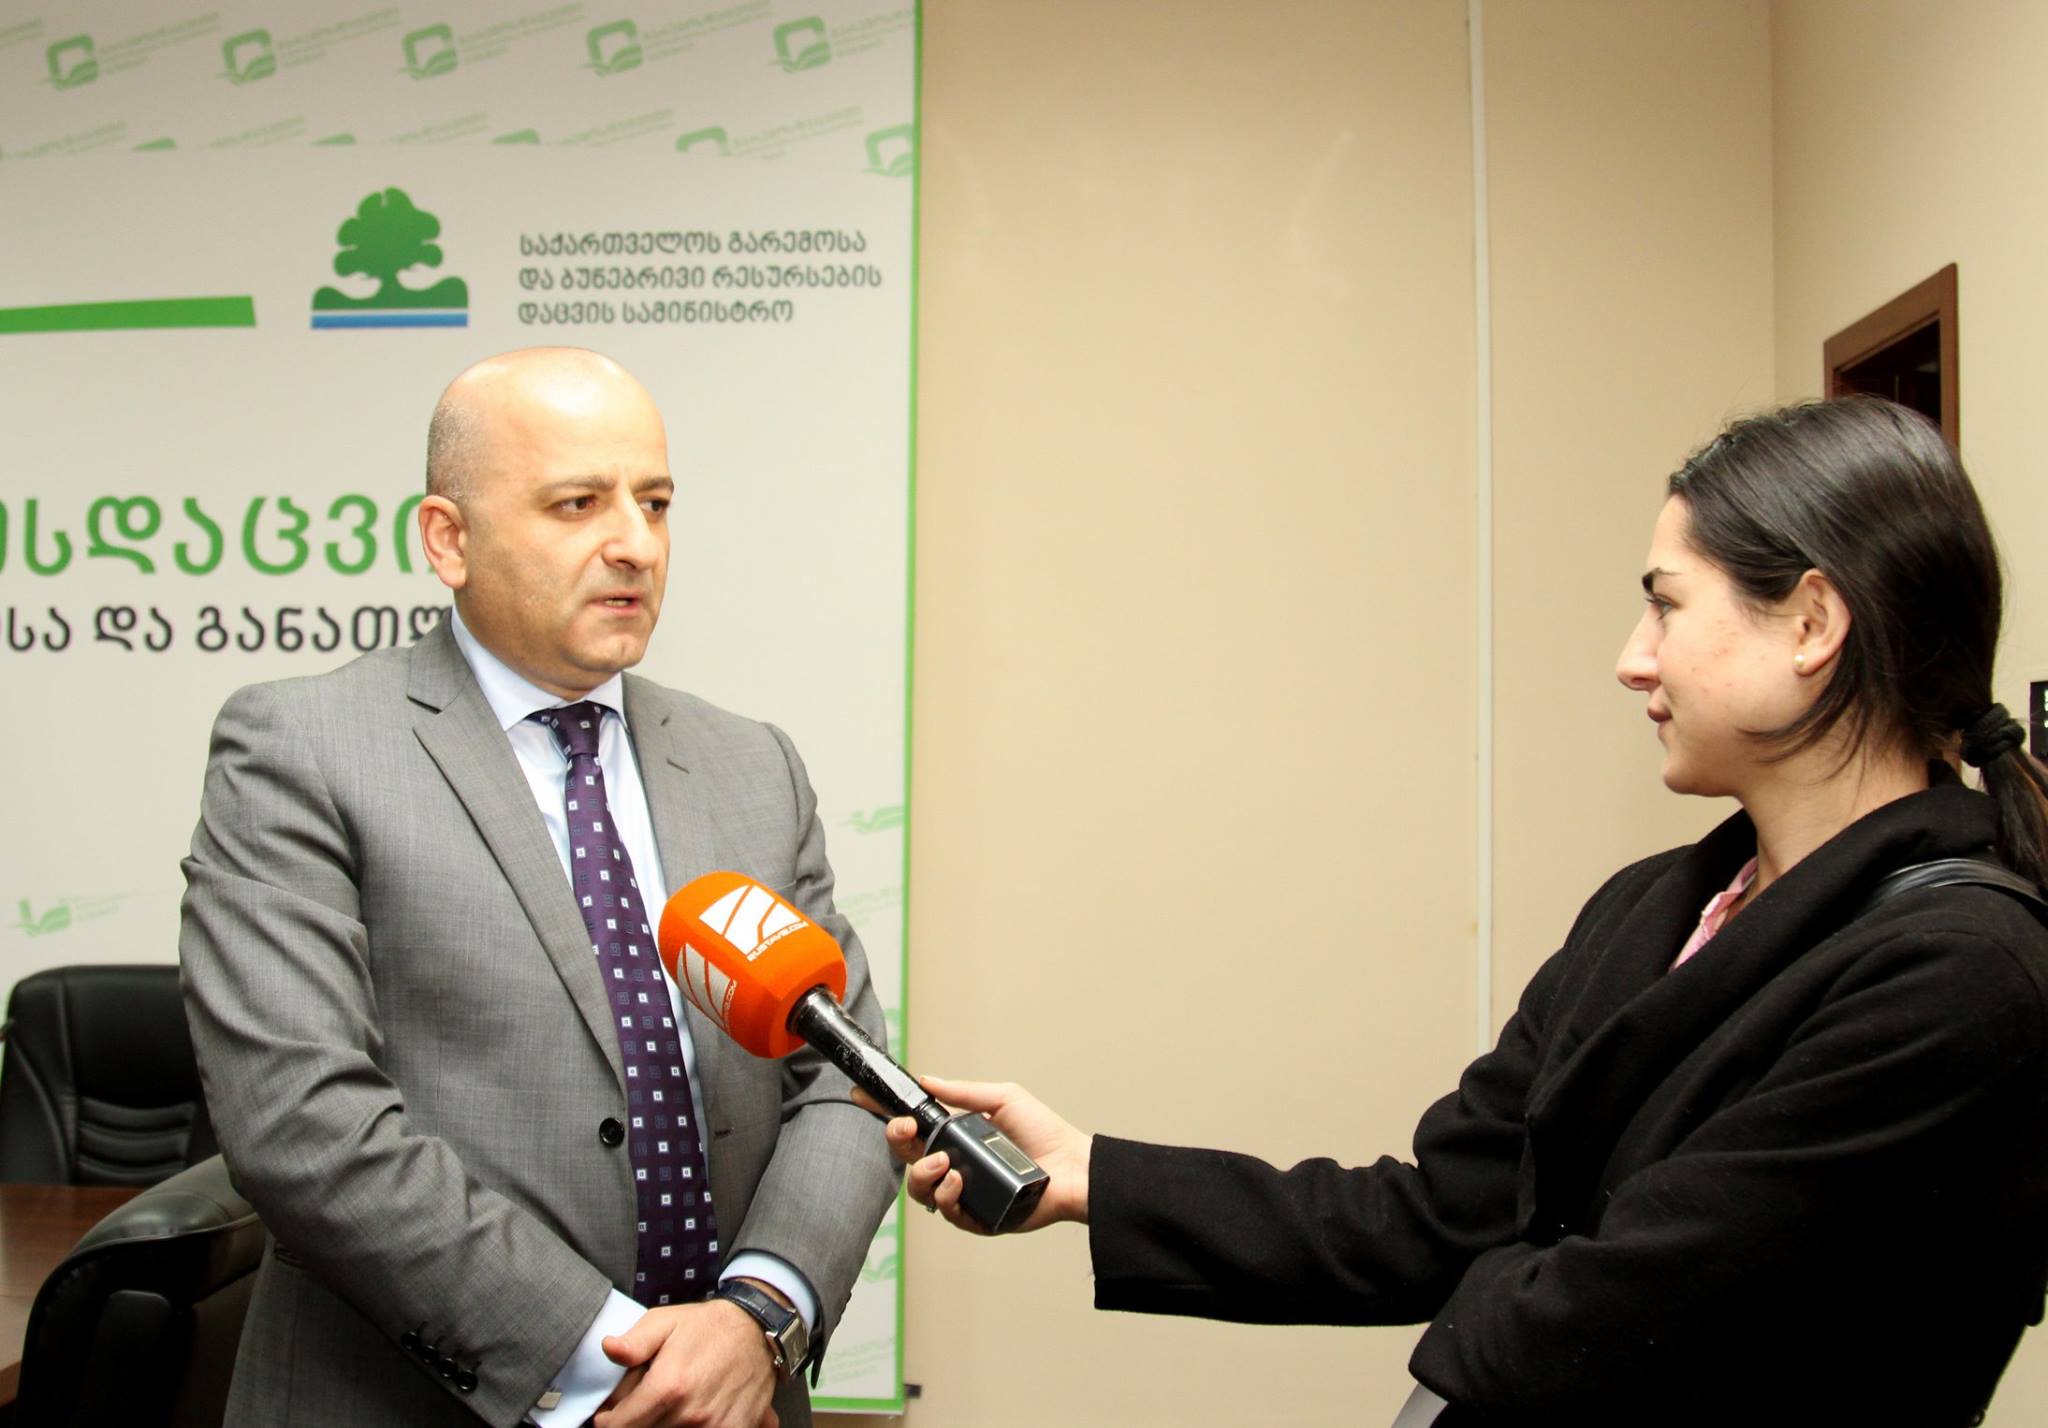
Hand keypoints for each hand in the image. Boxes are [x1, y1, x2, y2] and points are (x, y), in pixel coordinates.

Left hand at [594, 1299, 778, 1427]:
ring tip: (669, 1405)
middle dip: (637, 1421)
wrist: (759, 1330)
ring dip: (663, 1424)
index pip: (620, 1426)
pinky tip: (690, 1414)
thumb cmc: (707, 1326)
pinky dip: (689, 1427)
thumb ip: (634, 1341)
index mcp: (668, 1386)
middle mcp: (690, 1413)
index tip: (611, 1414)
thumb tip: (608, 1348)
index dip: (609, 1421)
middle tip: (644, 1404)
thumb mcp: (665, 1322)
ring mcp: (714, 1426)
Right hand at [852, 1075, 1091, 1231]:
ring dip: (922, 1174)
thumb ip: (964, 1093)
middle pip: (906, 1159)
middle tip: (905, 1130)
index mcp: (956, 1137)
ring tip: (945, 1163)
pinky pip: (947, 1213)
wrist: (1074, 1167)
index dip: (886, 1114)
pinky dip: (947, 1196)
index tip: (863, 1099)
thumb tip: (927, 1079)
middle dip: (896, 1142)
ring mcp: (964, 1193)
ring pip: (919, 1190)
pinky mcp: (977, 1218)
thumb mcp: (1002, 1100)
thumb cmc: (1044, 1133)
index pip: (912, 1127)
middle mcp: (955, 1165)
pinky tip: (959, 1183)